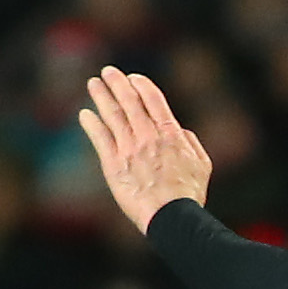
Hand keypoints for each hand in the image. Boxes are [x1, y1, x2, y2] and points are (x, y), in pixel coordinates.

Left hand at [79, 68, 213, 231]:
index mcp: (170, 133)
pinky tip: (85, 114)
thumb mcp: (202, 164)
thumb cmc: (189, 195)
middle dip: (117, 84)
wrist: (171, 216)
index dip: (141, 85)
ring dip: (102, 97)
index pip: (153, 99)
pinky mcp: (113, 166)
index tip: (132, 77)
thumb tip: (182, 131)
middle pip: (129, 101)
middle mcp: (147, 136)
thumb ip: (192, 143)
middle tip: (107, 72)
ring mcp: (129, 150)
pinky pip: (100, 139)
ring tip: (93, 84)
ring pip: (112, 116)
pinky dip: (92, 124)